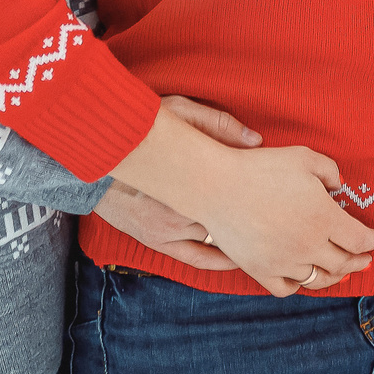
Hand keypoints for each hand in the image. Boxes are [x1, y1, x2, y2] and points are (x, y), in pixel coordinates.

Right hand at [88, 96, 265, 272]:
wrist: (94, 154)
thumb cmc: (136, 128)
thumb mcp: (176, 112)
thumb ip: (216, 124)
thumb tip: (256, 141)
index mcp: (188, 179)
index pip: (236, 187)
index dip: (258, 188)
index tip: (278, 186)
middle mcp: (178, 211)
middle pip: (228, 216)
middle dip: (251, 212)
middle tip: (279, 211)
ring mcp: (167, 231)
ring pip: (216, 238)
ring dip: (239, 235)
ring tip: (267, 232)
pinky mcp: (156, 242)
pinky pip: (196, 259)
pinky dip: (220, 260)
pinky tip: (240, 259)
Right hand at [107, 105, 373, 297]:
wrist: (216, 186)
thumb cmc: (261, 167)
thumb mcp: (304, 157)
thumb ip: (329, 170)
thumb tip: (339, 186)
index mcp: (325, 218)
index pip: (361, 240)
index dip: (372, 240)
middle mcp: (309, 246)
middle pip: (344, 263)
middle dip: (360, 260)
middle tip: (366, 258)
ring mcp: (284, 263)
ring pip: (319, 279)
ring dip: (334, 275)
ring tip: (340, 271)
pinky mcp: (260, 271)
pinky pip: (287, 288)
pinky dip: (299, 284)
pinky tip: (302, 276)